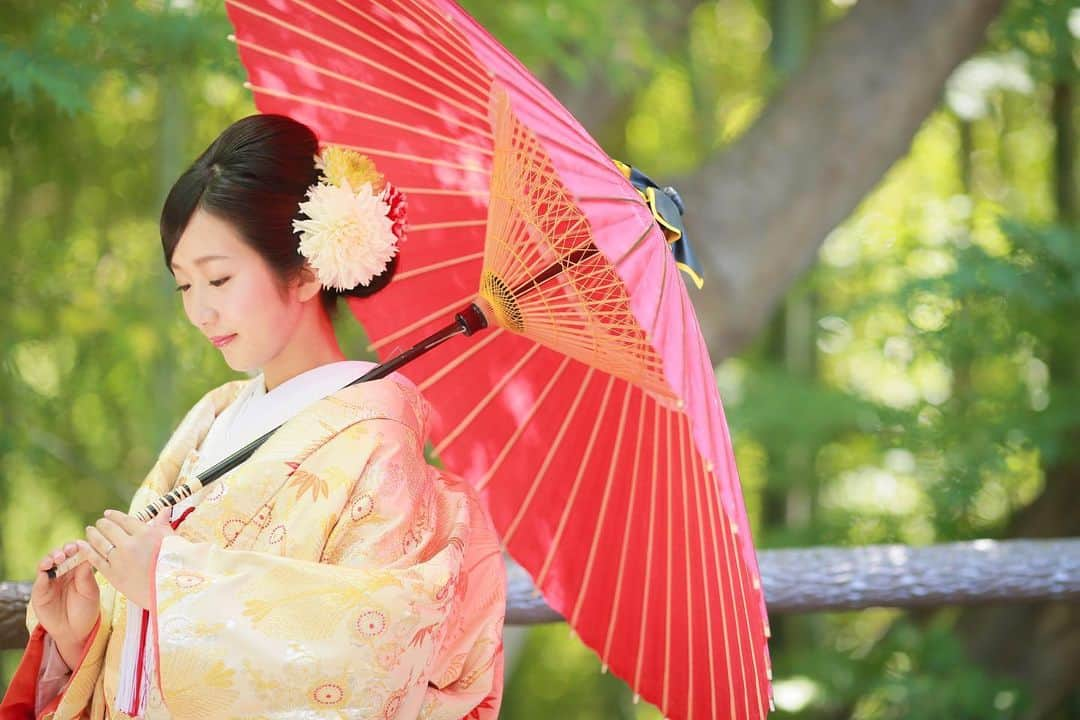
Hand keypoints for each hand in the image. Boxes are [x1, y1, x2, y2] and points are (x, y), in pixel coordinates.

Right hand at [30, 541, 99, 669]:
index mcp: (78, 569)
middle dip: (64, 550)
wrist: (76, 632)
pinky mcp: (40, 592)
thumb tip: (86, 557)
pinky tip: (46, 569)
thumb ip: (86, 577)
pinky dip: (42, 573)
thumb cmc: (87, 610)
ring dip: (51, 558)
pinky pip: (39, 580)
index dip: (77, 547)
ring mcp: (50, 581)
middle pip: (60, 554)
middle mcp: (63, 572)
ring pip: (47, 563)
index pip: (76, 552)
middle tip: (68, 550)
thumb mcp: (90, 593)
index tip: (80, 544)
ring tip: (58, 558)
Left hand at [78, 508, 173, 608]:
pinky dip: (88, 551)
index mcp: (146, 534)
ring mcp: (120, 560)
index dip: (115, 516)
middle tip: (99, 523)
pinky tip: (82, 545)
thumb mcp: (173, 542)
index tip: (108, 513)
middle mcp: (130, 545)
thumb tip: (163, 510)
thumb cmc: (177, 566)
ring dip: (93, 534)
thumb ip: (163, 526)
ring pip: (100, 542)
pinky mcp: (113, 575)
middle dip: (103, 524)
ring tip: (89, 531)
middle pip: (110, 529)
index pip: (126, 520)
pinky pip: (96, 560)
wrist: (171, 592)